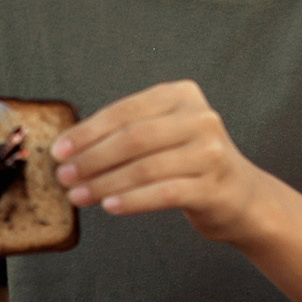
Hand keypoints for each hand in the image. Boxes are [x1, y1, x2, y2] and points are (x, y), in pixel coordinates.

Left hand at [52, 79, 273, 243]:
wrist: (242, 196)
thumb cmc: (191, 163)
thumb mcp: (166, 134)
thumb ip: (128, 132)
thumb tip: (70, 147)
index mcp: (183, 95)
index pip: (124, 111)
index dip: (87, 131)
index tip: (59, 150)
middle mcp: (200, 118)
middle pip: (132, 138)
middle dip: (91, 159)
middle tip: (64, 176)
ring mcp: (210, 152)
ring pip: (144, 168)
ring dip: (104, 183)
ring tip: (78, 196)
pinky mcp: (213, 186)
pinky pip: (163, 194)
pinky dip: (132, 201)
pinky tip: (109, 207)